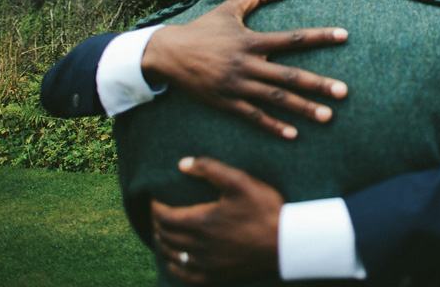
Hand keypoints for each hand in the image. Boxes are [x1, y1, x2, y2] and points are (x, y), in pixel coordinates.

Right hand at [142, 0, 349, 138]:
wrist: (167, 53)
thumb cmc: (203, 29)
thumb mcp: (229, 8)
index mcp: (252, 41)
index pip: (293, 38)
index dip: (320, 36)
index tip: (344, 36)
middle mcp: (247, 64)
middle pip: (289, 76)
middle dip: (318, 85)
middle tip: (344, 92)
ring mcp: (236, 85)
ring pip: (275, 100)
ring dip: (303, 109)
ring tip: (328, 116)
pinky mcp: (225, 102)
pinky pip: (253, 117)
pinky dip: (273, 126)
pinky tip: (293, 134)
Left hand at [152, 157, 281, 283]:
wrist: (285, 241)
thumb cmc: (264, 208)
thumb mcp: (240, 181)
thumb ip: (211, 169)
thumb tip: (183, 163)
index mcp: (201, 222)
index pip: (165, 217)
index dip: (155, 208)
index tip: (154, 200)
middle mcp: (199, 245)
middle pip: (166, 235)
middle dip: (158, 223)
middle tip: (158, 213)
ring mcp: (206, 263)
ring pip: (173, 254)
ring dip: (164, 242)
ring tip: (163, 232)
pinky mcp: (215, 275)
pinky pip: (185, 274)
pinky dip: (175, 265)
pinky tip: (175, 259)